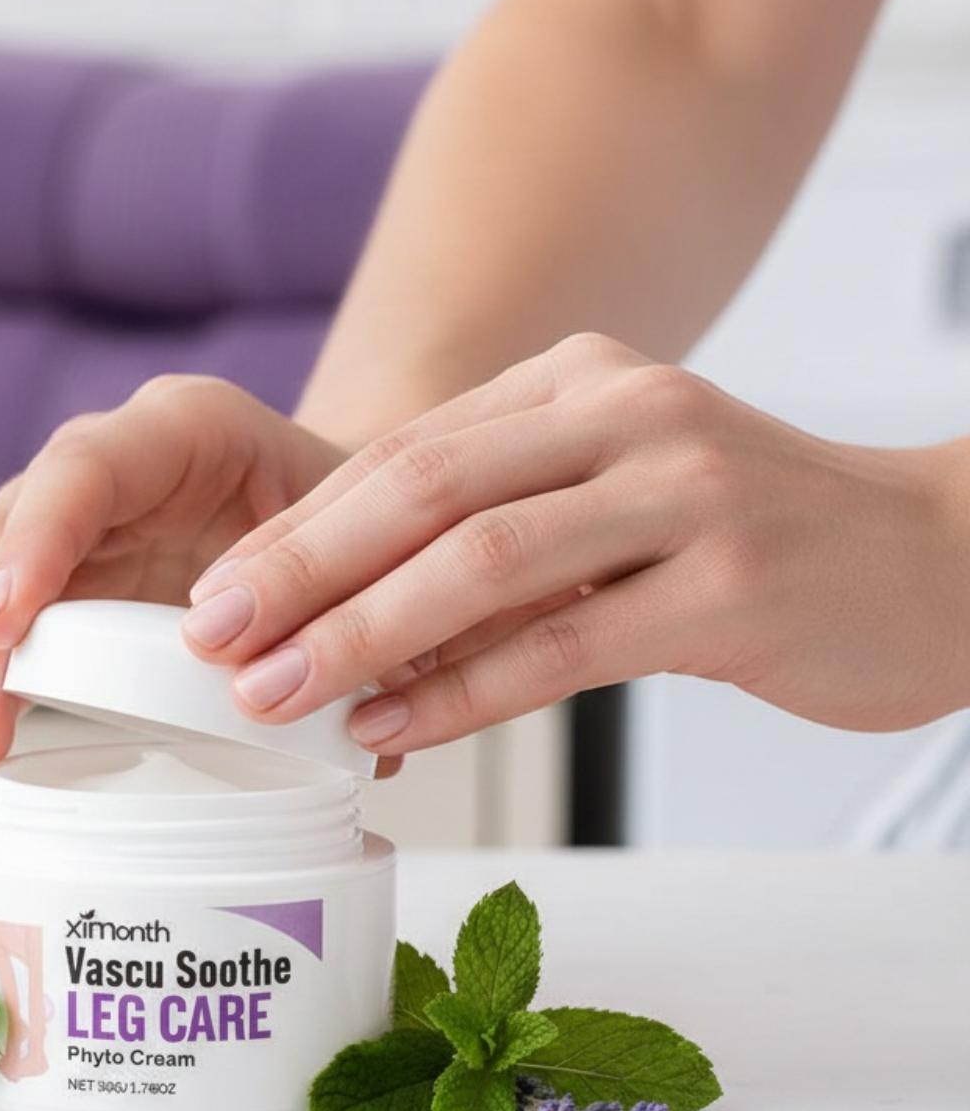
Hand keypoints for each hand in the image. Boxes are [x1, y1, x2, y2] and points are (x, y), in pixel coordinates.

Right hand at [0, 376, 342, 838]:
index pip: (85, 471)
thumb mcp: (371, 546)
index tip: (2, 627)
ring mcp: (70, 535)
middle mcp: (106, 475)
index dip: (35, 543)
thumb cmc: (361, 528)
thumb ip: (350, 612)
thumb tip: (338, 724)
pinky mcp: (58, 598)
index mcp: (184, 433)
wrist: (352, 523)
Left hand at [181, 333, 969, 751]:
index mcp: (580, 382)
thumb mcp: (613, 497)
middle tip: (213, 638)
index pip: (405, 452)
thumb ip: (498, 532)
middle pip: (423, 490)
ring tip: (275, 694)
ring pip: (484, 562)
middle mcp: (625, 414)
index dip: (301, 528)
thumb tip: (352, 620)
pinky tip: (391, 729)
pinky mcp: (731, 587)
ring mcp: (685, 493)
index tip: (220, 595)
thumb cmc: (750, 539)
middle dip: (302, 569)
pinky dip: (465, 691)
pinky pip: (565, 644)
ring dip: (362, 633)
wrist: (940, 557)